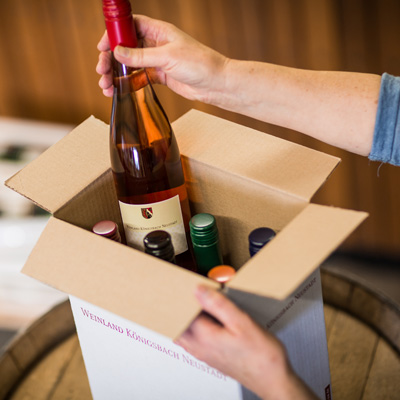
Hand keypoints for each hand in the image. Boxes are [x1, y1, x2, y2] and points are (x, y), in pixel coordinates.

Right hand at [96, 15, 227, 102]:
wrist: (215, 84)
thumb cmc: (199, 63)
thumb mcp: (167, 57)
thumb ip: (141, 55)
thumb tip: (117, 51)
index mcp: (158, 31)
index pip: (129, 26)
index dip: (113, 34)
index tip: (102, 46)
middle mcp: (156, 44)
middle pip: (125, 47)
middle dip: (111, 58)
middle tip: (101, 71)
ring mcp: (156, 61)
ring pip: (130, 64)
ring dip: (116, 74)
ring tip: (106, 85)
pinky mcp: (159, 76)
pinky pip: (138, 78)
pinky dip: (127, 84)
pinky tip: (117, 90)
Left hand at [175, 285, 317, 399]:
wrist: (273, 380)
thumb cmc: (262, 355)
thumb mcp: (242, 322)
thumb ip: (219, 305)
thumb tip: (198, 290)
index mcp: (203, 337)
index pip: (183, 311)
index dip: (185, 295)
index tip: (189, 282)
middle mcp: (199, 347)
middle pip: (179, 323)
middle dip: (182, 306)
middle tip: (191, 291)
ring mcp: (203, 354)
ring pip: (185, 332)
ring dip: (188, 317)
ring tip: (201, 302)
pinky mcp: (211, 356)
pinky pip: (193, 339)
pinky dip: (195, 326)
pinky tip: (210, 319)